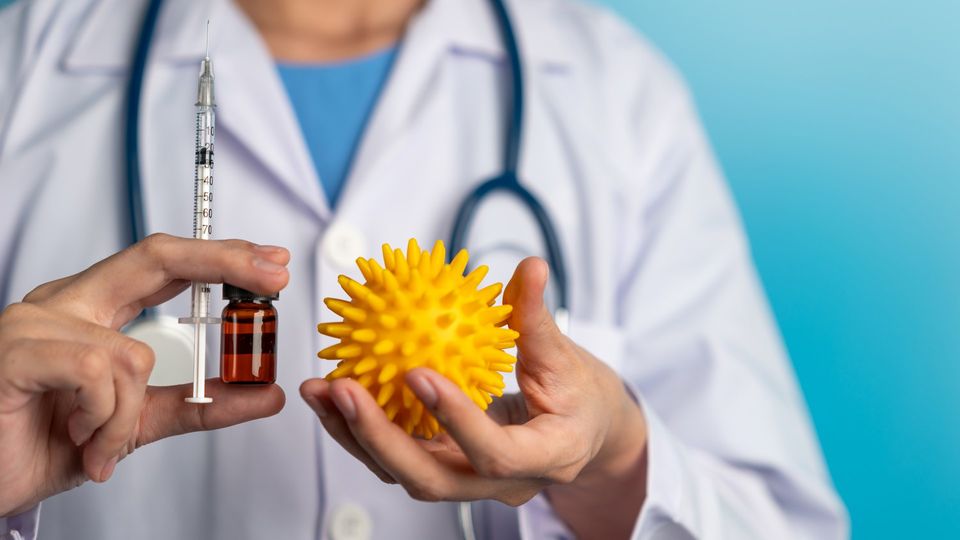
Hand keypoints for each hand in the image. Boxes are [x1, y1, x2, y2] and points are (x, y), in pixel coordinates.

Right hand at [0, 234, 288, 516]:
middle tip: (273, 277)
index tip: (271, 263)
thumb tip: (267, 393)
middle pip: (155, 256)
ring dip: (130, 416)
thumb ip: (201, 404)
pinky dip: (104, 419)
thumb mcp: (138, 422)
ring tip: (101, 444)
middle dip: (223, 260)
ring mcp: (36, 323)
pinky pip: (98, 374)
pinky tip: (79, 438)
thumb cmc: (43, 444)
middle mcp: (65, 304)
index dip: (219, 257)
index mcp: (92, 310)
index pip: (164, 264)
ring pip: (134, 354)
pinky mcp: (16, 353)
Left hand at [301, 258, 647, 536]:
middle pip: (432, 480)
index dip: (455, 419)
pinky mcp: (446, 470)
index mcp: (544, 458)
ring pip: (405, 474)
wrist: (584, 436)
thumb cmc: (580, 398)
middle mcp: (500, 484)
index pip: (494, 453)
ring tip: (320, 390)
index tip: (417, 372)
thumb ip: (538, 318)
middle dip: (379, 439)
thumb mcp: (568, 358)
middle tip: (343, 389)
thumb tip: (529, 267)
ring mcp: (469, 483)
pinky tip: (334, 394)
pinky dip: (363, 430)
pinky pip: (400, 456)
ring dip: (356, 435)